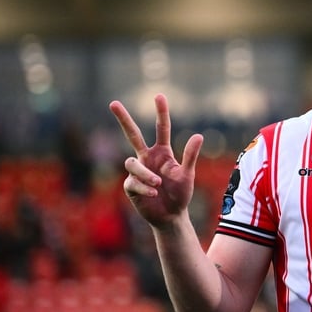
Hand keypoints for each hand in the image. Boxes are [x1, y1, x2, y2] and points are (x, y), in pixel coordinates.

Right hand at [109, 93, 202, 228]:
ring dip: (145, 174)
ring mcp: (137, 171)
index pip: (161, 129)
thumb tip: (198, 135)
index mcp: (163, 152)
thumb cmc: (181, 194)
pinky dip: (144, 187)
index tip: (159, 96)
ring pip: (132, 163)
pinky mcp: (130, 185)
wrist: (171, 216)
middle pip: (133, 134)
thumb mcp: (187, 174)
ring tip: (158, 184)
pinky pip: (132, 182)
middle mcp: (147, 158)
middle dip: (123, 119)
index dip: (161, 113)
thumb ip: (190, 156)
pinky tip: (154, 193)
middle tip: (113, 103)